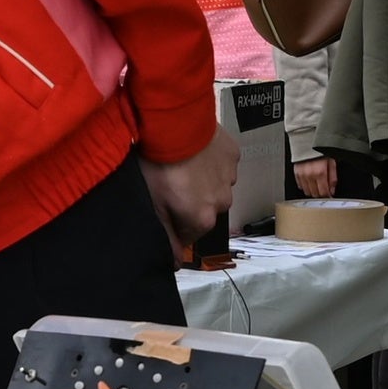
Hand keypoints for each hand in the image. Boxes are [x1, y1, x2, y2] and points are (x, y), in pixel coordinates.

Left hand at [141, 121, 238, 252]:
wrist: (176, 124)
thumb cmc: (159, 165)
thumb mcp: (154, 205)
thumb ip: (165, 236)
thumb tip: (174, 263)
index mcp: (202, 219)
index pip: (188, 234)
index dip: (175, 222)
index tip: (164, 207)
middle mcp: (222, 203)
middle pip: (204, 210)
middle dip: (190, 201)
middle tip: (171, 183)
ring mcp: (231, 177)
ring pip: (215, 186)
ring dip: (202, 180)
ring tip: (182, 165)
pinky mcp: (233, 154)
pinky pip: (222, 164)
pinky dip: (211, 161)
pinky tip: (195, 151)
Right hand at [290, 154, 338, 199]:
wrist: (308, 142)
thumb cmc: (320, 151)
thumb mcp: (331, 163)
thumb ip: (332, 178)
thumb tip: (332, 189)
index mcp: (320, 173)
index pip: (323, 192)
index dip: (327, 196)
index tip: (329, 195)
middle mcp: (310, 175)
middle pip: (315, 194)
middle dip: (321, 194)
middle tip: (324, 190)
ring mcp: (302, 175)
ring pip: (307, 191)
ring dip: (313, 191)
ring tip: (317, 186)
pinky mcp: (296, 173)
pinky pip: (300, 186)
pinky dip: (305, 187)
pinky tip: (310, 183)